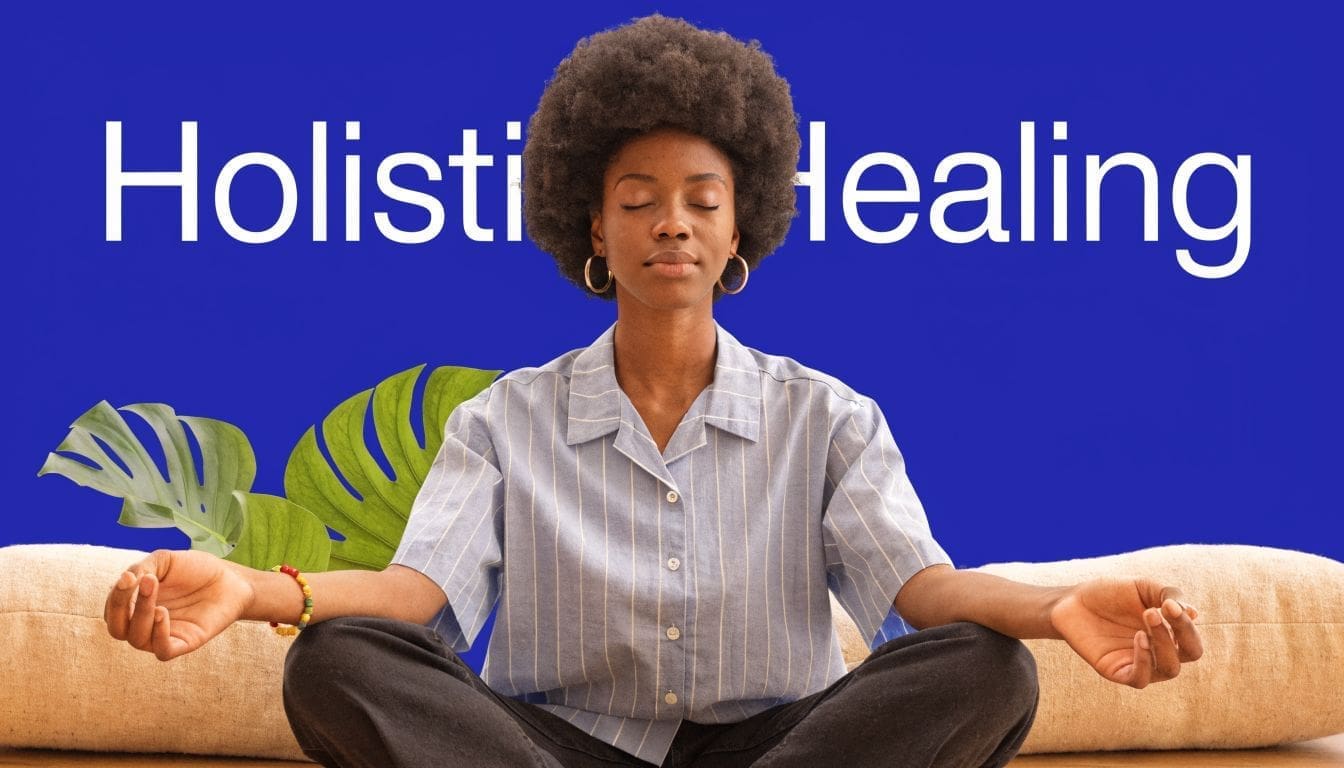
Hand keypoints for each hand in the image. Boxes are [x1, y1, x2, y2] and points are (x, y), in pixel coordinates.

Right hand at [104, 549, 254, 660]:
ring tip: (156, 593)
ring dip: (141, 615)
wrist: (230, 578)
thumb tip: (126, 580)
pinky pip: (162, 651)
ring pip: (137, 639)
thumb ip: (142, 568)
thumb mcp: (165, 561)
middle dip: (121, 606)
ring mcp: (163, 635)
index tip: (129, 576)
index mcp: (136, 605)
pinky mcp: (183, 643)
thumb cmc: (196, 569)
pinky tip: (162, 614)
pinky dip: (158, 635)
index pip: (112, 609)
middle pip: (117, 628)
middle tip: (137, 582)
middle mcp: (144, 623)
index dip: (115, 595)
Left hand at [1050, 577, 1202, 688]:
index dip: (1187, 624)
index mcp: (1170, 632)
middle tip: (1153, 612)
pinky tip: (1139, 638)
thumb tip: (1194, 613)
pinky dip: (1145, 661)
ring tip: (1146, 618)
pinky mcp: (1119, 671)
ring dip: (1163, 644)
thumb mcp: (1142, 587)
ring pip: (1169, 669)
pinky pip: (1141, 679)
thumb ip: (1169, 595)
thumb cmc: (1110, 594)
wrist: (1073, 600)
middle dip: (1182, 633)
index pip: (1192, 638)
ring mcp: (1141, 663)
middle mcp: (1160, 651)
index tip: (1168, 604)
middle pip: (1190, 655)